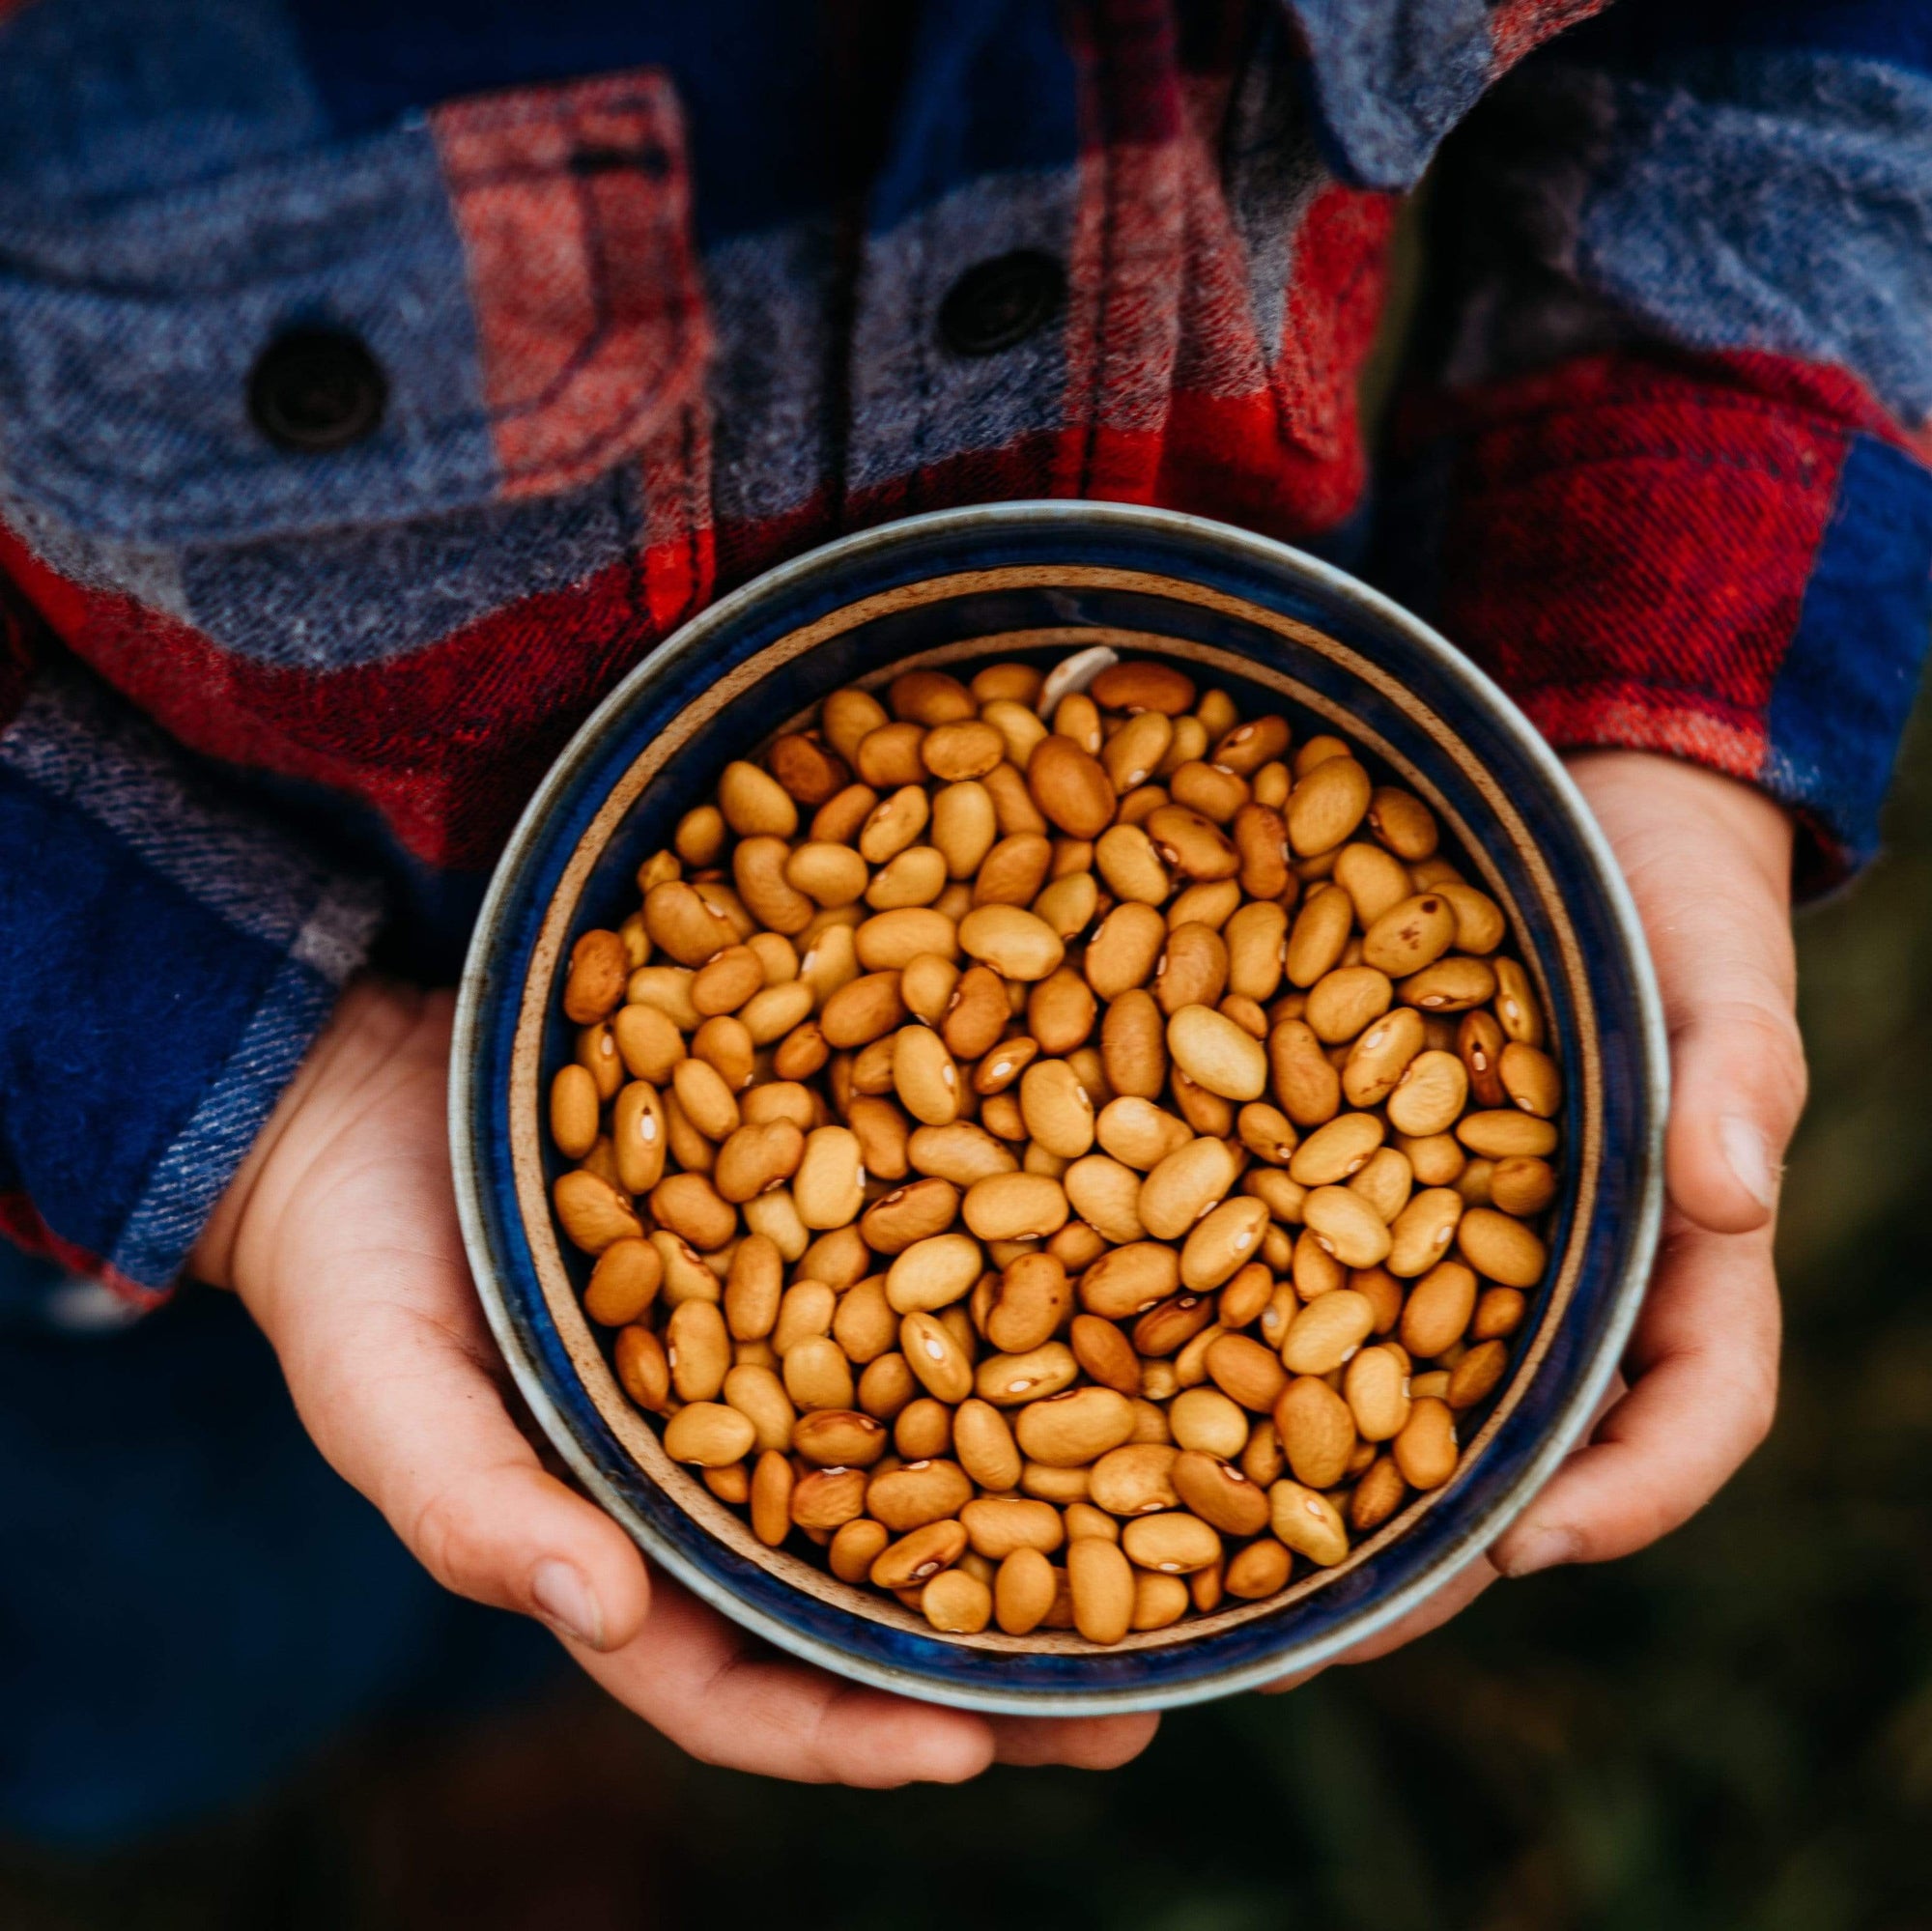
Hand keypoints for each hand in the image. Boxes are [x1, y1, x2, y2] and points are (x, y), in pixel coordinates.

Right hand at [193, 980, 1155, 1782]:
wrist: (377, 1107)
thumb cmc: (358, 1278)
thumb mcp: (389, 1399)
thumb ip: (474, 1510)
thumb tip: (598, 1609)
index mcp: (629, 1557)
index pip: (750, 1687)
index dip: (853, 1731)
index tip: (969, 1753)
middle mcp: (731, 1482)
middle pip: (881, 1598)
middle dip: (1004, 1664)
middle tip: (1145, 1701)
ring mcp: (784, 1370)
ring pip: (930, 1463)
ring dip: (1049, 1506)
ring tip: (1180, 1534)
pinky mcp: (813, 1256)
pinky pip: (921, 1306)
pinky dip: (1006, 1331)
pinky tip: (1106, 1312)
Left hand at [1272, 749, 1802, 1684]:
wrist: (1579, 813)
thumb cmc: (1676, 902)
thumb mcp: (1720, 970)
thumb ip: (1732, 1075)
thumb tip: (1728, 1188)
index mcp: (1672, 1262)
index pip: (1683, 1417)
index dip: (1623, 1500)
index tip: (1526, 1553)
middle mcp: (1548, 1282)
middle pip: (1498, 1450)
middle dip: (1416, 1551)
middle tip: (1311, 1639)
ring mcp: (1436, 1238)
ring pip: (1377, 1386)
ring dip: (1296, 1478)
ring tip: (1188, 1564)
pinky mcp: (1344, 1178)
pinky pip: (1290, 1269)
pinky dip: (1226, 1328)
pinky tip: (1124, 1357)